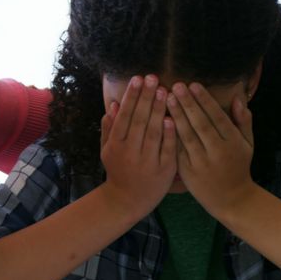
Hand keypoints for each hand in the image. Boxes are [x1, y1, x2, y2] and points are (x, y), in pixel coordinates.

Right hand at [99, 75, 176, 215]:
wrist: (127, 201)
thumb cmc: (118, 170)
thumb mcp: (107, 150)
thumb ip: (109, 128)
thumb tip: (112, 105)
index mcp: (115, 145)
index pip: (124, 116)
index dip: (131, 97)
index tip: (138, 79)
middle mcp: (129, 152)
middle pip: (139, 121)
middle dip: (146, 98)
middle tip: (154, 78)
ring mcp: (147, 162)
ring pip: (153, 132)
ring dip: (159, 110)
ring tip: (165, 91)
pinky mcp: (163, 170)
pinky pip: (167, 149)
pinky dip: (170, 134)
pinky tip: (173, 118)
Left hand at [167, 82, 256, 216]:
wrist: (230, 199)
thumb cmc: (239, 166)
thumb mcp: (248, 144)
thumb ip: (244, 121)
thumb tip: (238, 98)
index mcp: (233, 142)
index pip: (217, 117)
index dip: (205, 101)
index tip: (193, 85)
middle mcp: (217, 152)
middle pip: (200, 124)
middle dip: (187, 104)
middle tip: (176, 86)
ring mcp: (201, 162)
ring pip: (186, 136)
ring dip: (176, 116)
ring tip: (167, 99)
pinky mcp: (187, 171)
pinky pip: (177, 150)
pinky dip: (169, 134)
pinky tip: (162, 120)